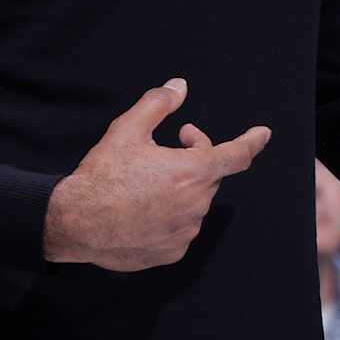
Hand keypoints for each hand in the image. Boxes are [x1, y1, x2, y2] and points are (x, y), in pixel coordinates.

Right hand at [43, 78, 271, 270]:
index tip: (263, 134)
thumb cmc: (102, 176)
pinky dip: (170, 216)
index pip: (237, 155)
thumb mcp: (127, 129)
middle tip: (169, 148)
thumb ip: (158, 104)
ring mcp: (185, 232)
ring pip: (194, 202)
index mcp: (191, 172)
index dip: (252, 141)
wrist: (75, 222)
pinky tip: (144, 208)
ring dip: (181, 189)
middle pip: (209, 176)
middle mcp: (195, 205)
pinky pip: (181, 228)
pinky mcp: (172, 252)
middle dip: (194, 158)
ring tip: (148, 182)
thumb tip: (179, 87)